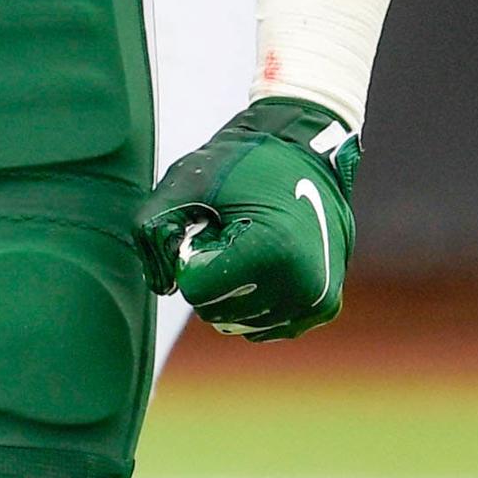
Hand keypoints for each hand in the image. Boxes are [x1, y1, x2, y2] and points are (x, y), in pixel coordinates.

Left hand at [139, 99, 360, 340]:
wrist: (304, 153)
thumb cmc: (240, 164)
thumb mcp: (184, 183)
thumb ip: (153, 229)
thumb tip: (164, 284)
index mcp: (273, 252)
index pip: (196, 290)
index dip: (192, 255)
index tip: (215, 224)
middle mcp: (303, 285)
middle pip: (215, 310)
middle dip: (211, 274)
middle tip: (233, 231)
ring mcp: (317, 300)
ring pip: (238, 321)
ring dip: (232, 288)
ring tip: (253, 242)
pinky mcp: (324, 307)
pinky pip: (263, 324)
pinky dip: (254, 300)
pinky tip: (268, 262)